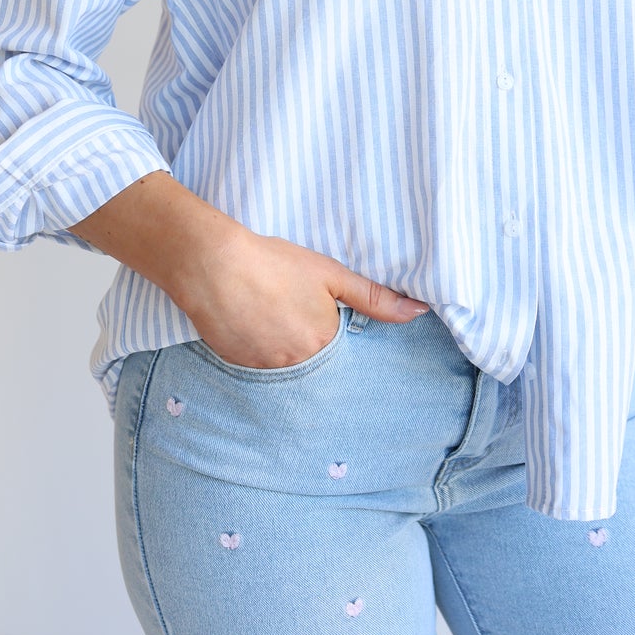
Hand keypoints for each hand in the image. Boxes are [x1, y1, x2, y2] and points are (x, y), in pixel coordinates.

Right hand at [180, 222, 431, 368]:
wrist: (215, 267)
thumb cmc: (275, 264)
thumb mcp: (331, 274)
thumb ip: (375, 297)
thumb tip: (419, 312)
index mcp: (325, 343)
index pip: (341, 350)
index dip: (331, 328)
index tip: (317, 314)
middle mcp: (299, 365)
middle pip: (315, 361)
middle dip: (308, 341)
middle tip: (289, 312)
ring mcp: (267, 371)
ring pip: (287, 367)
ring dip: (284, 348)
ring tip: (270, 316)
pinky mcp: (239, 369)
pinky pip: (259, 368)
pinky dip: (260, 351)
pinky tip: (251, 325)